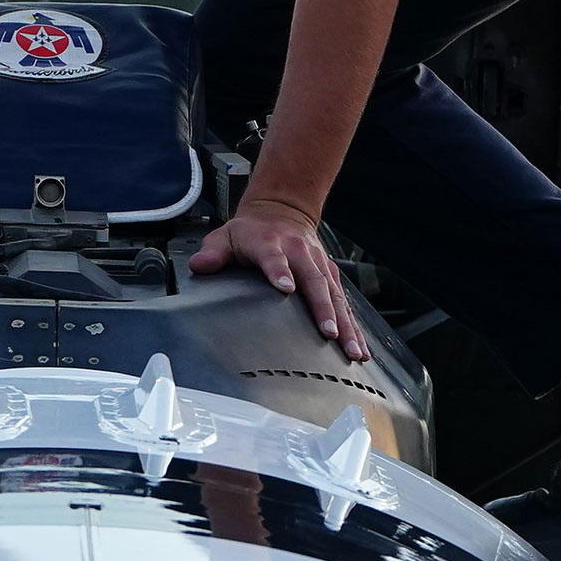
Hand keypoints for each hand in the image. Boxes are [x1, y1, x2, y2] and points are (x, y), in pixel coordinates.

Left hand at [191, 194, 366, 361]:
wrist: (282, 210)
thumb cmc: (252, 231)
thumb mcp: (226, 235)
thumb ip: (213, 253)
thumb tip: (200, 265)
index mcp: (271, 244)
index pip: (274, 258)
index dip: (279, 271)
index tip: (286, 288)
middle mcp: (300, 254)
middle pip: (314, 281)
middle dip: (324, 309)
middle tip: (329, 333)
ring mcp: (319, 265)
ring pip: (335, 295)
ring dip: (345, 323)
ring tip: (352, 350)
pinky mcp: (330, 275)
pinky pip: (344, 302)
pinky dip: (353, 326)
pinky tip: (360, 348)